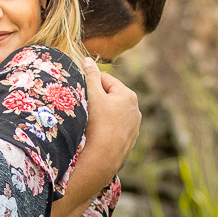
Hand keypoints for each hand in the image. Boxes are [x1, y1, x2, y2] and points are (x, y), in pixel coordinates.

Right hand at [81, 57, 140, 180]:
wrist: (104, 156)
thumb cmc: (98, 123)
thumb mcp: (93, 96)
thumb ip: (90, 76)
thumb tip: (87, 60)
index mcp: (128, 95)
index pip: (106, 80)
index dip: (91, 83)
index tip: (82, 91)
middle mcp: (135, 109)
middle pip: (111, 96)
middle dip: (98, 99)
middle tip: (85, 107)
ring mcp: (134, 125)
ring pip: (114, 113)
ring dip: (104, 113)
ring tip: (91, 121)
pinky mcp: (130, 139)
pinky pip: (116, 127)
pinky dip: (108, 127)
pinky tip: (99, 133)